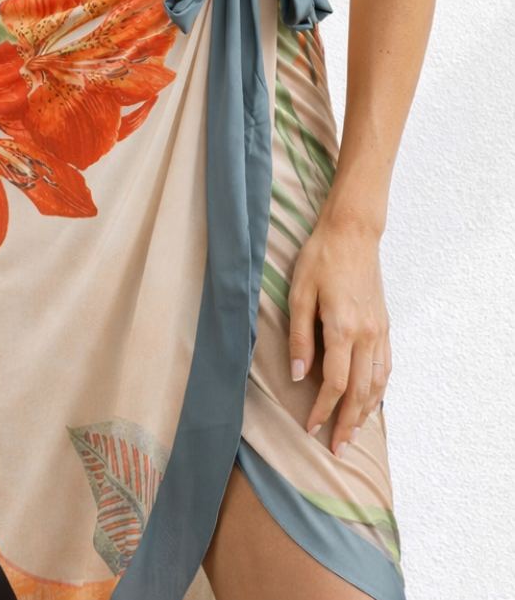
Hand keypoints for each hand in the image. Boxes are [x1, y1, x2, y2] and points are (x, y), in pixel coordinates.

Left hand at [287, 213, 391, 457]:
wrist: (353, 233)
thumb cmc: (321, 258)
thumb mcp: (299, 293)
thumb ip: (299, 336)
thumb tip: (297, 375)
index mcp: (342, 328)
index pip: (334, 383)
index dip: (323, 410)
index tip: (311, 428)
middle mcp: (367, 335)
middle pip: (359, 392)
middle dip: (348, 423)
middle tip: (337, 450)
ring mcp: (380, 331)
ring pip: (377, 384)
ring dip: (365, 412)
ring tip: (354, 434)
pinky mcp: (385, 325)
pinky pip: (386, 367)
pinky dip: (379, 391)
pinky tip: (371, 401)